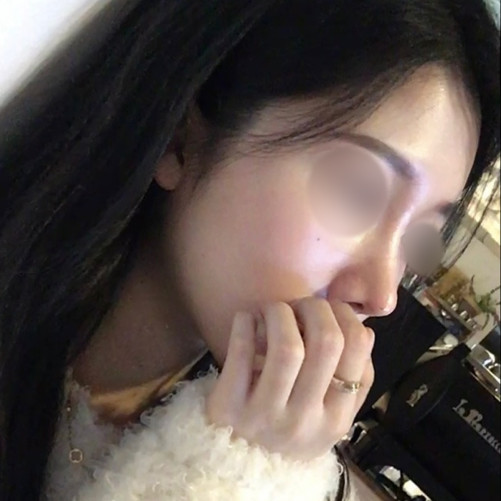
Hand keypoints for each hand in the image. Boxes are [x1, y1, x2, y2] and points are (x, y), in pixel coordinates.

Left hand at [206, 297, 374, 460]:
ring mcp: (265, 416)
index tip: (328, 308)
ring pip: (287, 346)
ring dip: (281, 312)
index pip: (356, 350)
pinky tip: (247, 318)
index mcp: (335, 419)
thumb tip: (364, 329)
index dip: (344, 315)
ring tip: (272, 309)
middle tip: (300, 305)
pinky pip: (240, 353)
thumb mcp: (328, 418)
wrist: (239, 467)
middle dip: (315, 308)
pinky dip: (245, 324)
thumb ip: (352, 380)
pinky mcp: (229, 407)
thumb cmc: (288, 430)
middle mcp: (305, 420)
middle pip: (326, 342)